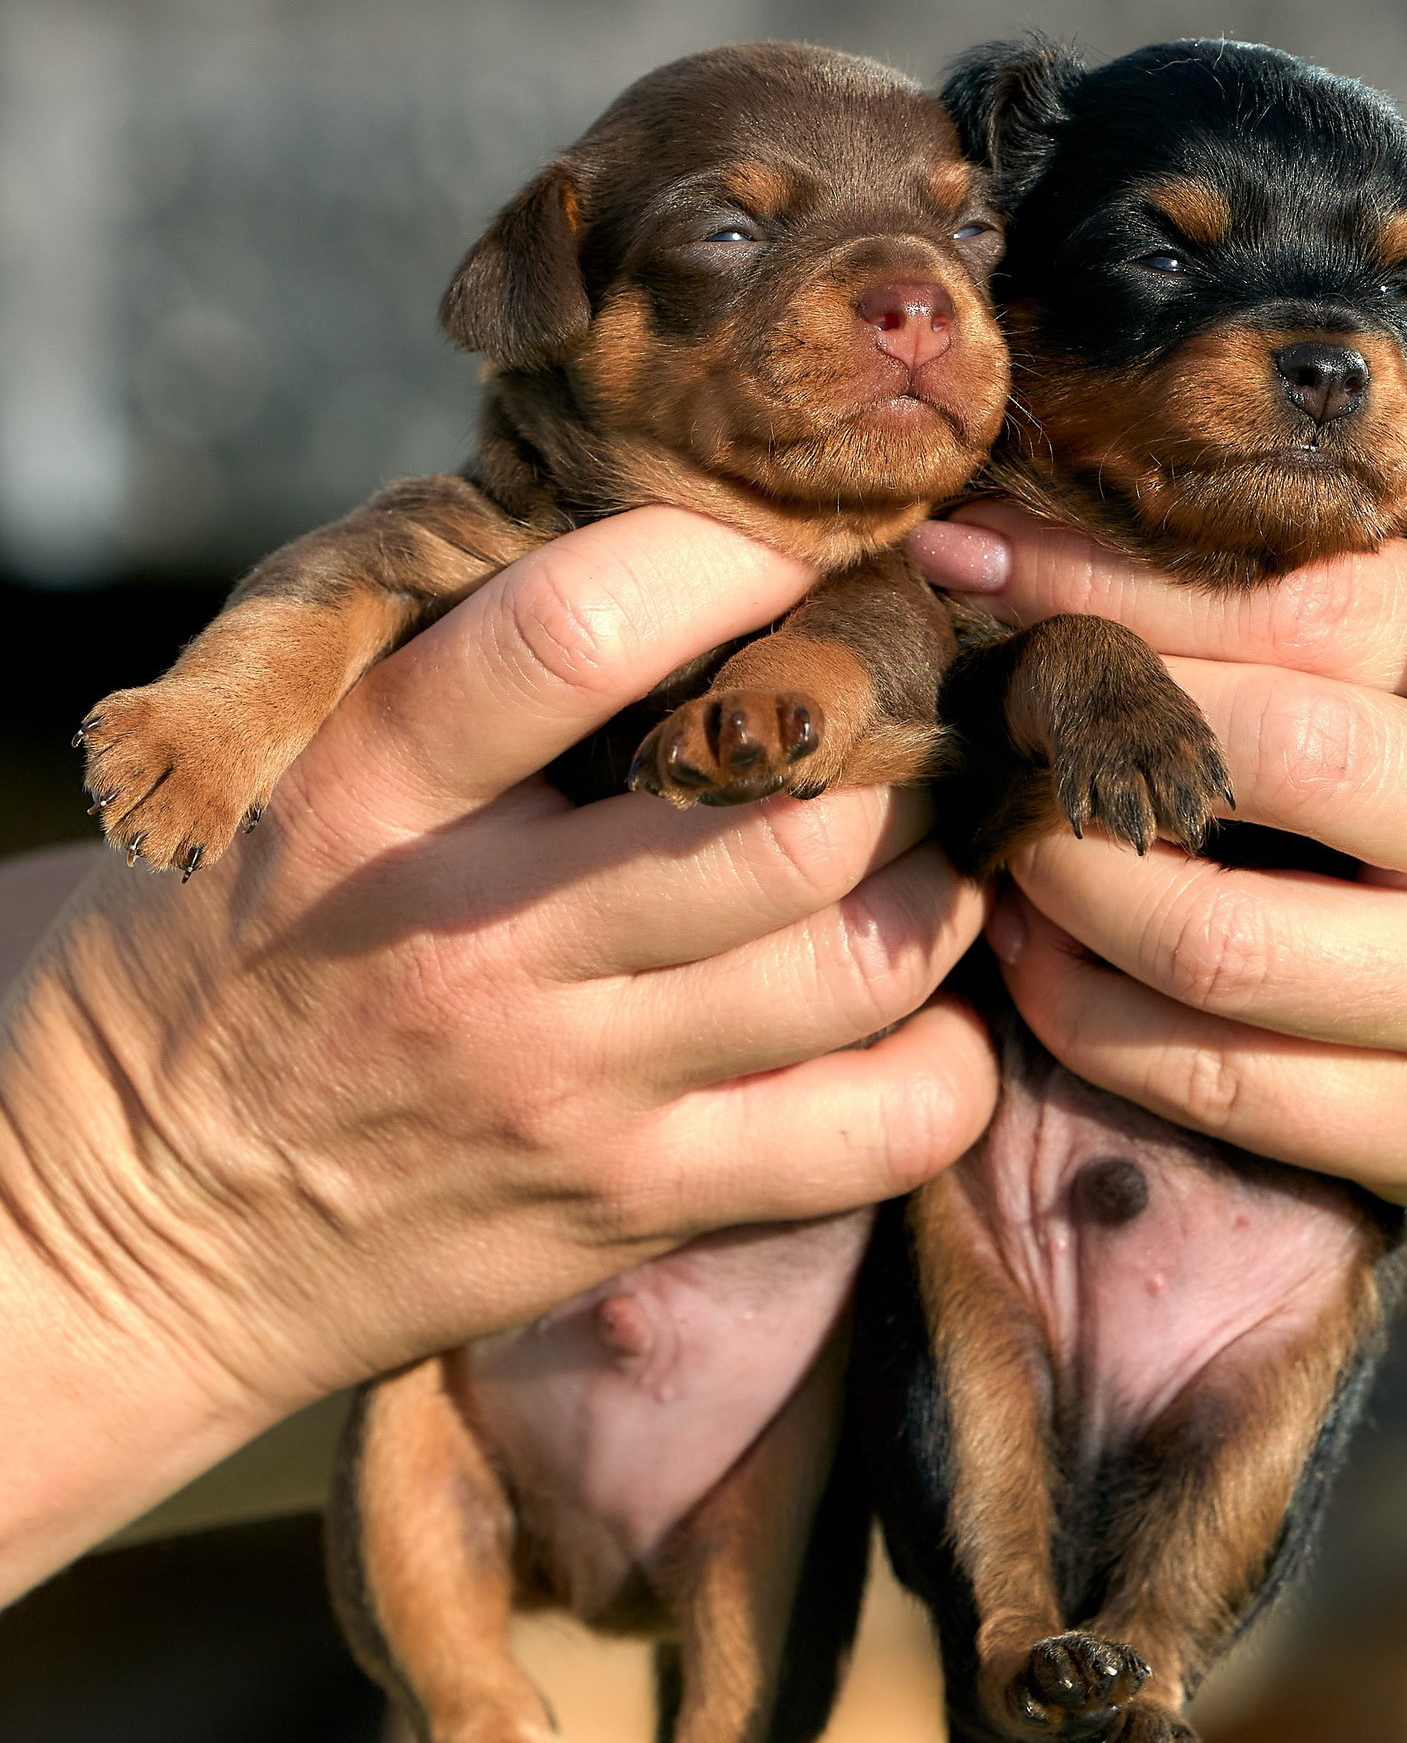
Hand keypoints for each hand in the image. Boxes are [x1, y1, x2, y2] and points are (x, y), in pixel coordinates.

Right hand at [0, 507, 993, 1593]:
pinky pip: (873, 1131)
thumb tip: (639, 514)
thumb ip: (436, 648)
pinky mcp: (635, 1203)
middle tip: (908, 690)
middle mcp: (484, 943)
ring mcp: (575, 1090)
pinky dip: (943, 1054)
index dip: (734, 555)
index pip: (580, 633)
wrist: (127, 1229)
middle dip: (890, 726)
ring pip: (859, 956)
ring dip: (939, 873)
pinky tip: (921, 999)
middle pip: (786, 811)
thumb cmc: (208, 953)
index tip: (803, 533)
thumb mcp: (269, 767)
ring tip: (928, 828)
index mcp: (368, 795)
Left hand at [909, 509, 1406, 1203]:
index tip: (975, 552)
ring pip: (1225, 944)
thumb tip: (1050, 532)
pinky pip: (1222, 1081)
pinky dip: (1088, 1014)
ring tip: (1004, 845)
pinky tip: (1036, 958)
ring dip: (1066, 887)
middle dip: (1095, 734)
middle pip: (1272, 758)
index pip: (1309, 608)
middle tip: (995, 720)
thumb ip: (1303, 601)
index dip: (1121, 579)